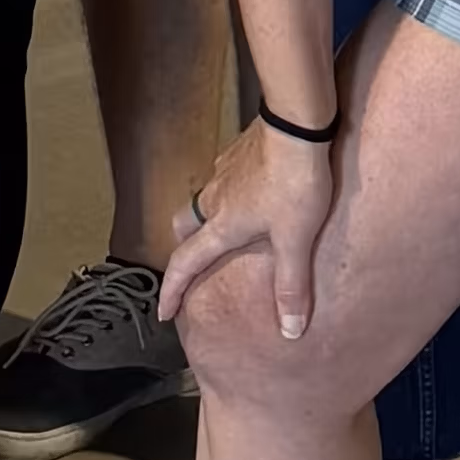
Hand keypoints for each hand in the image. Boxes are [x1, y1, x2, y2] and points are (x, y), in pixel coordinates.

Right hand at [156, 118, 341, 344]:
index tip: (162, 311)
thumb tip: (291, 333)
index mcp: (222, 226)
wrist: (297, 126)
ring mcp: (223, 174)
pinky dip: (228, 194)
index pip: (185, 264)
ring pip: (202, 202)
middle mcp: (213, 200)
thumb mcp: (296, 239)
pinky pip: (223, 179)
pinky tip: (252, 193)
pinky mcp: (237, 153)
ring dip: (207, 219)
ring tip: (230, 230)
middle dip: (184, 248)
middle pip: (183, 227)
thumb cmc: (294, 185)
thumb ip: (291, 285)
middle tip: (195, 263)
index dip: (171, 290)